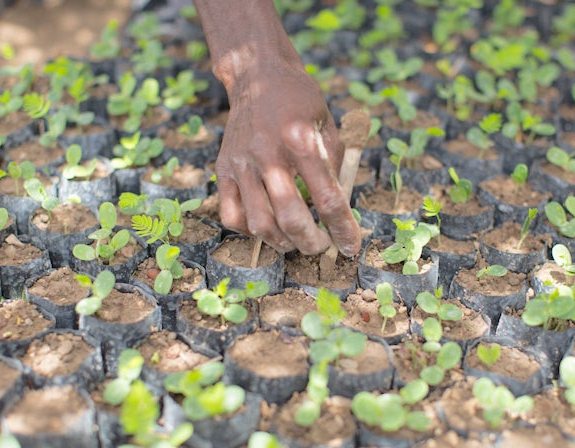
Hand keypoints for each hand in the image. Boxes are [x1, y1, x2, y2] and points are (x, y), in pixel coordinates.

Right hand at [214, 61, 360, 255]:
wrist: (258, 75)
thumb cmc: (300, 102)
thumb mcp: (328, 126)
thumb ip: (335, 169)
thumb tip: (341, 215)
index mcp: (300, 138)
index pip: (327, 197)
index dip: (343, 228)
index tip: (351, 245)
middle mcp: (267, 152)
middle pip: (290, 217)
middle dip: (311, 242)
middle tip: (321, 246)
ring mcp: (241, 163)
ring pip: (260, 223)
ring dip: (282, 242)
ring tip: (296, 240)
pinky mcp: (223, 170)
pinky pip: (232, 216)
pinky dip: (252, 231)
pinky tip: (268, 226)